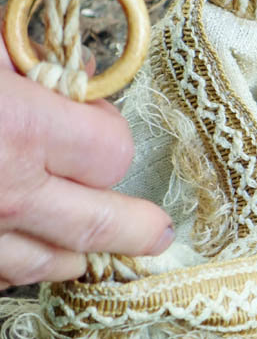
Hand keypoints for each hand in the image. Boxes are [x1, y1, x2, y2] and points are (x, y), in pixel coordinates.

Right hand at [0, 41, 174, 289]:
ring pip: (50, 265)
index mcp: (20, 130)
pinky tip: (20, 247)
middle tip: (158, 233)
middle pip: (101, 226)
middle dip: (137, 227)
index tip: (93, 124)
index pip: (112, 154)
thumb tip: (84, 71)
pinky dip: (16, 264)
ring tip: (90, 247)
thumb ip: (31, 60)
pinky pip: (2, 278)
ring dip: (74, 253)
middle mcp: (8, 194)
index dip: (106, 136)